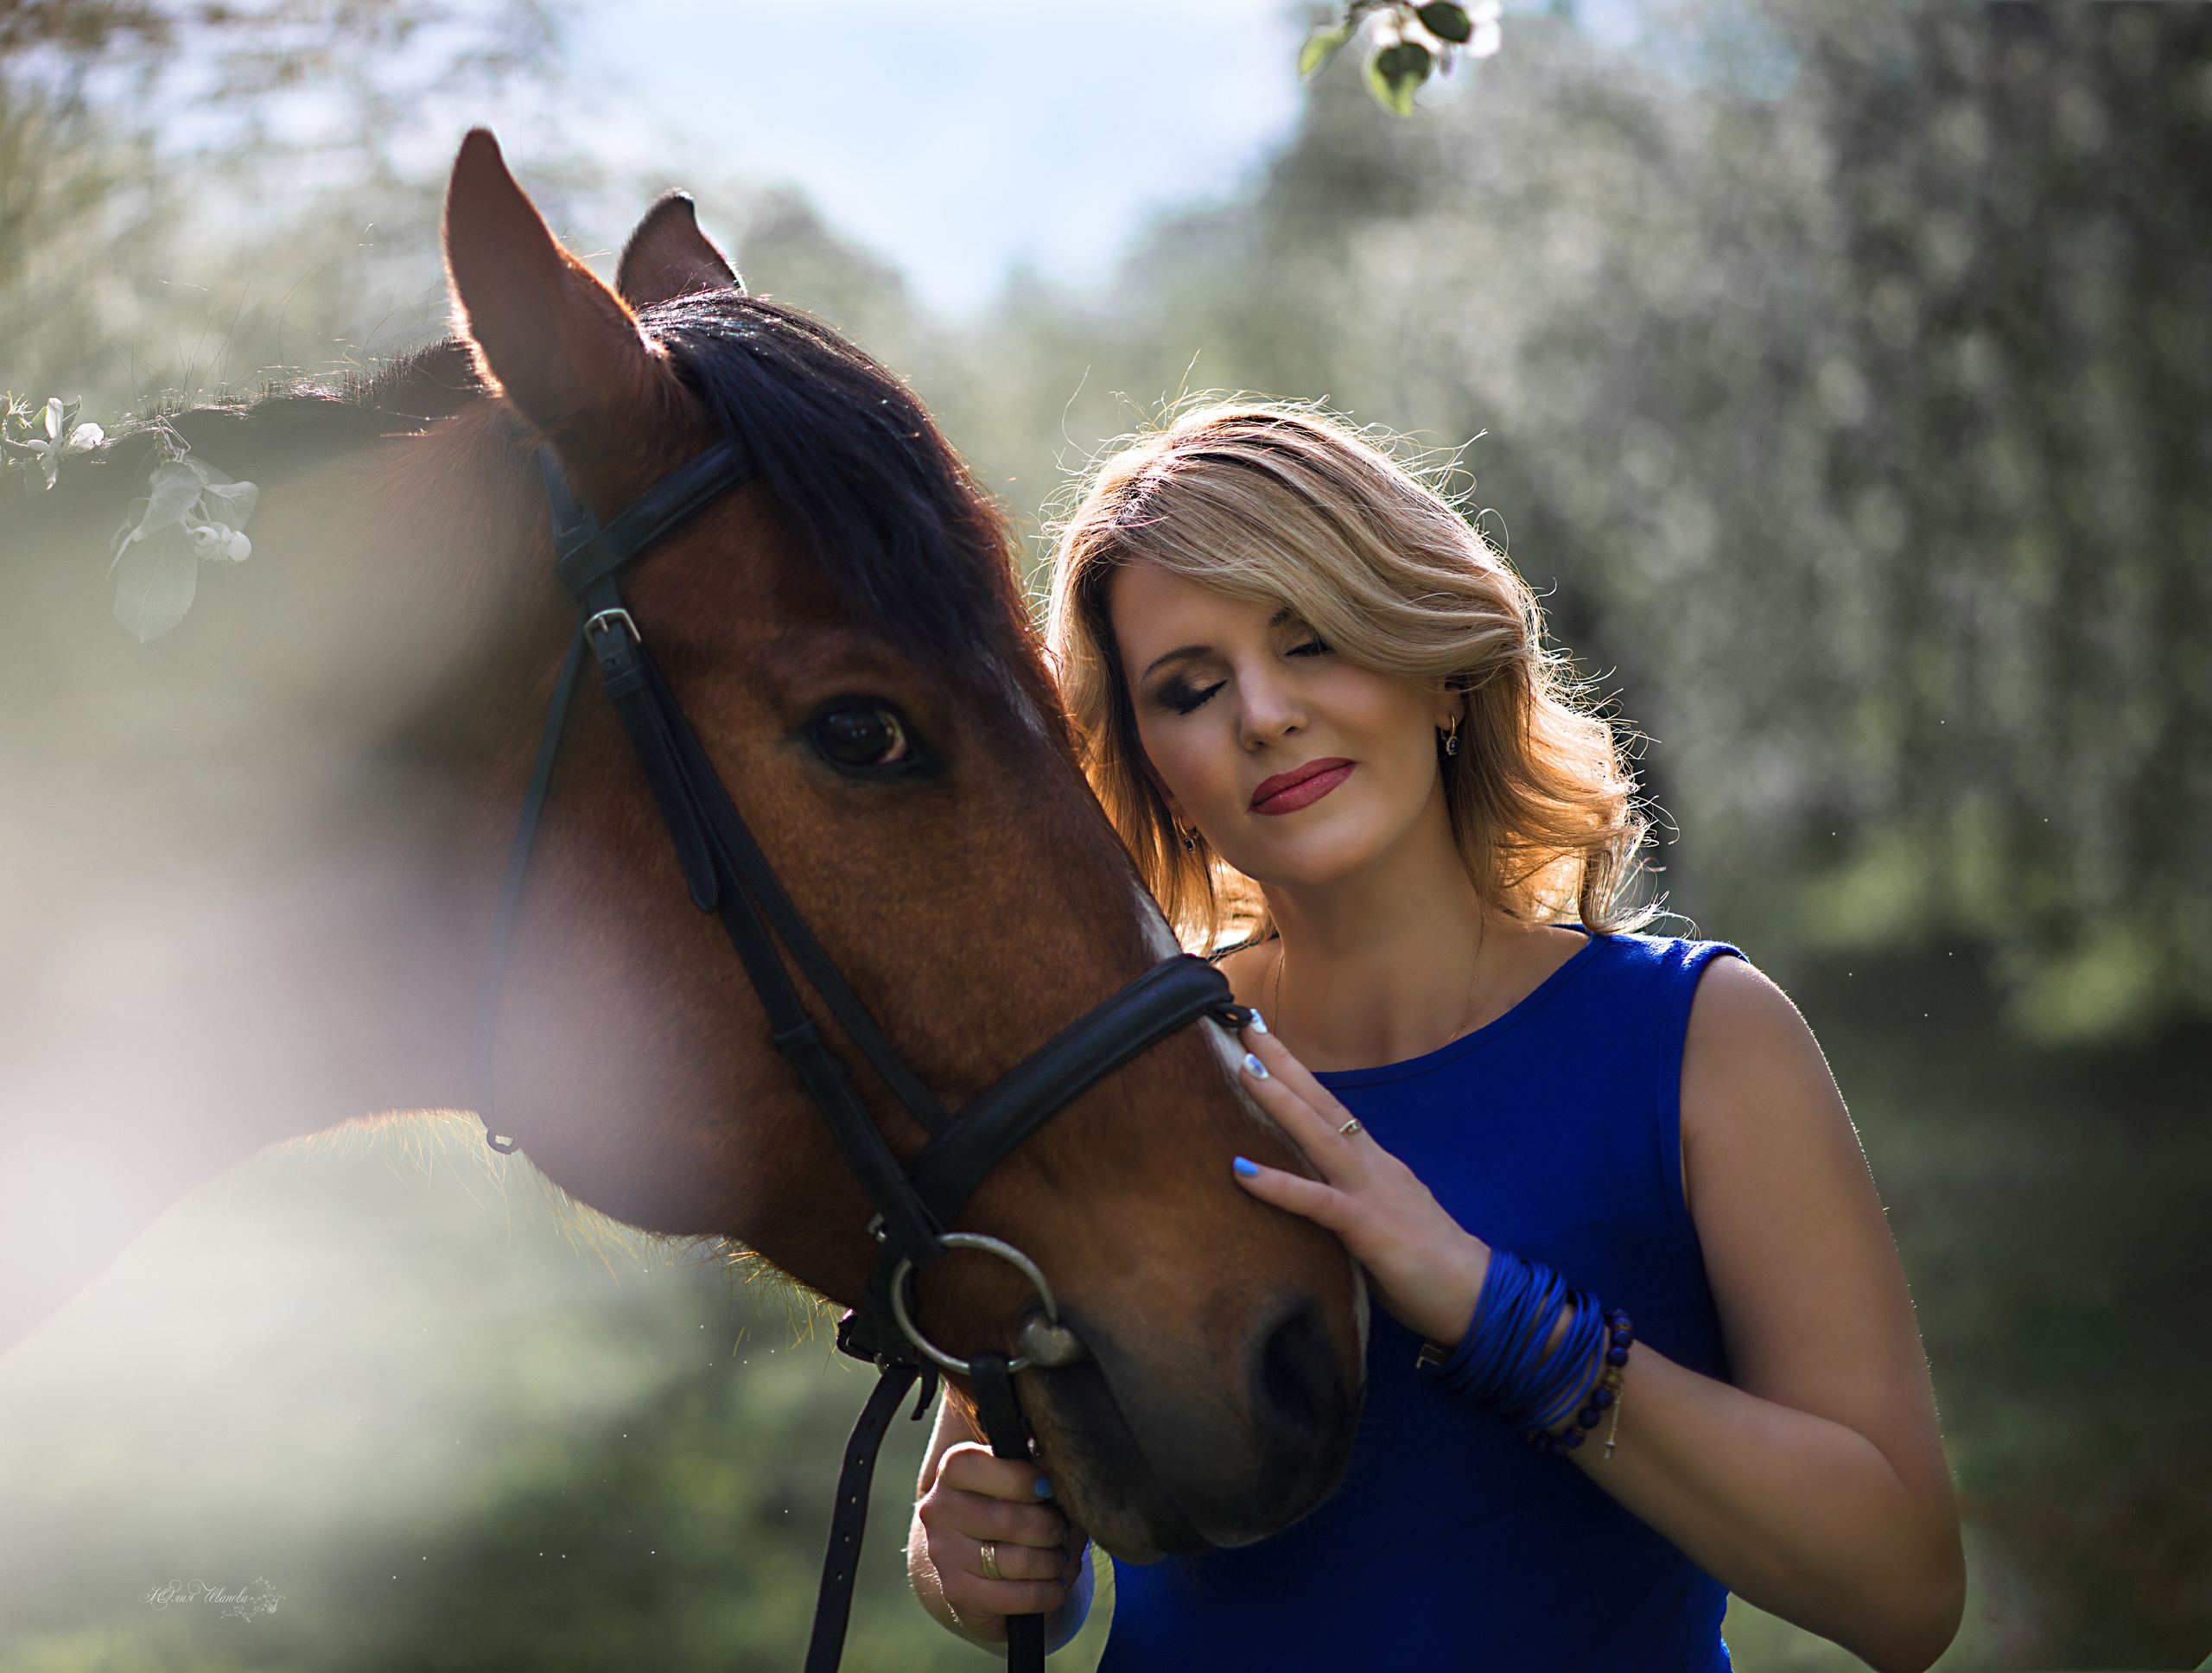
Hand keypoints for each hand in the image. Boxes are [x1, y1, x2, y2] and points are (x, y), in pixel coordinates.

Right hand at [914, 1440, 1085, 1640]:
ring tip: (1058, 1557)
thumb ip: (1037, 1464)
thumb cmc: (1017, 1504)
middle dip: (1051, 1527)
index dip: (1017, 1478)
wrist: (983, 1559)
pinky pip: (1018, 1597)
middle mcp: (940, 1510)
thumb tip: (1053, 1466)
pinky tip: (1054, 1586)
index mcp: (952, 1470)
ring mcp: (944, 1554)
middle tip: (1063, 1529)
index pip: (972, 1466)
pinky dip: (1048, 1593)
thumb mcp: (1025, 1477)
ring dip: (1052, 1561)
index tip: (1046, 1488)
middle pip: (1007, 1520)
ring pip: (1017, 1561)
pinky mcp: (957, 1592)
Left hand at [1232, 1019, 1491, 1347]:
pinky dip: (1279, 1185)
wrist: (1476, 1298)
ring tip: (1243, 1069)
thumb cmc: (1426, 1266)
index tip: (1265, 1043)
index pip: (1331, 1110)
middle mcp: (1373, 1167)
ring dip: (1281, 1101)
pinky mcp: (1370, 1228)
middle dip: (1284, 1066)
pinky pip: (1317, 1202)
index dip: (1299, 1077)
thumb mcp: (1380, 1221)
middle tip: (1247, 1027)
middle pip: (1323, 1105)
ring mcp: (1373, 1193)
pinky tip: (1242, 1171)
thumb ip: (1348, 1202)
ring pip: (1320, 1137)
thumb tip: (1310, 1198)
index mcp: (1375, 1165)